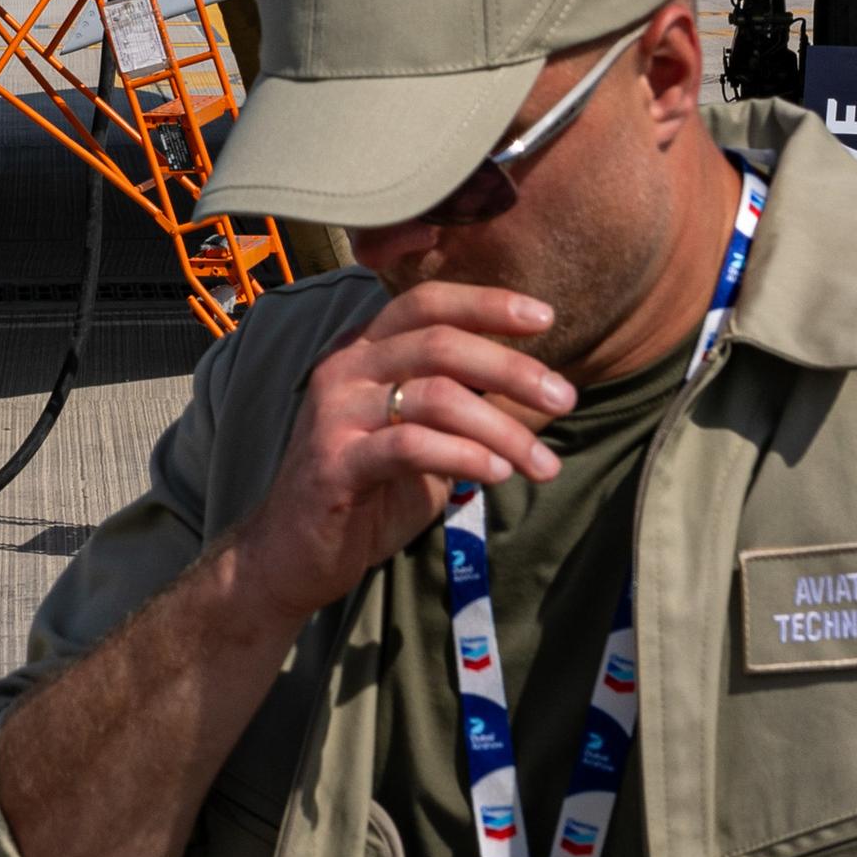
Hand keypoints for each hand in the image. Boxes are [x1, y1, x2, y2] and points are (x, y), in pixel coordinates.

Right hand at [209, 281, 577, 638]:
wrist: (290, 554)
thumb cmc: (365, 492)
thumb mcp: (421, 439)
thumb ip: (463, 407)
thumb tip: (540, 391)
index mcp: (364, 351)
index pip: (426, 302)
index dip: (486, 303)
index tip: (545, 316)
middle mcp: (344, 369)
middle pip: (439, 343)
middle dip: (512, 367)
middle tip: (565, 397)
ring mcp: (335, 414)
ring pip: (435, 395)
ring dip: (502, 428)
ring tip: (544, 465)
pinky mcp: (334, 463)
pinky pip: (410, 445)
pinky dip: (464, 455)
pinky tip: (497, 475)